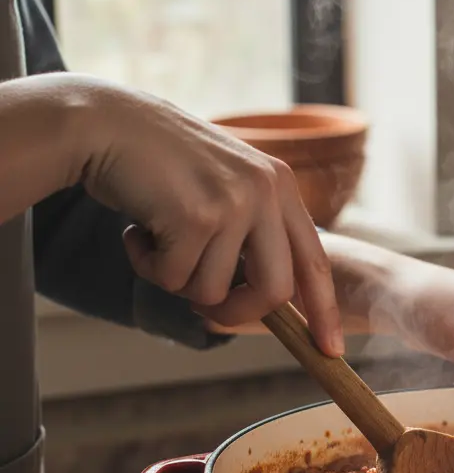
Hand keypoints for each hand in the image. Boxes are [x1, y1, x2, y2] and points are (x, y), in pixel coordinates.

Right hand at [74, 77, 343, 354]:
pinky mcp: (196, 216)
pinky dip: (146, 264)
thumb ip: (253, 232)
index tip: (329, 349)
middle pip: (274, 291)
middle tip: (204, 310)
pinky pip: (172, 279)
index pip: (315, 260)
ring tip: (157, 237)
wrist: (105, 123)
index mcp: (281, 185)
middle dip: (236, 314)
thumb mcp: (225, 187)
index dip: (324, 310)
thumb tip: (270, 303)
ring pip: (213, 291)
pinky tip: (136, 229)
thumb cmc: (160, 164)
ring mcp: (234, 202)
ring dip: (175, 278)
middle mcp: (267, 192)